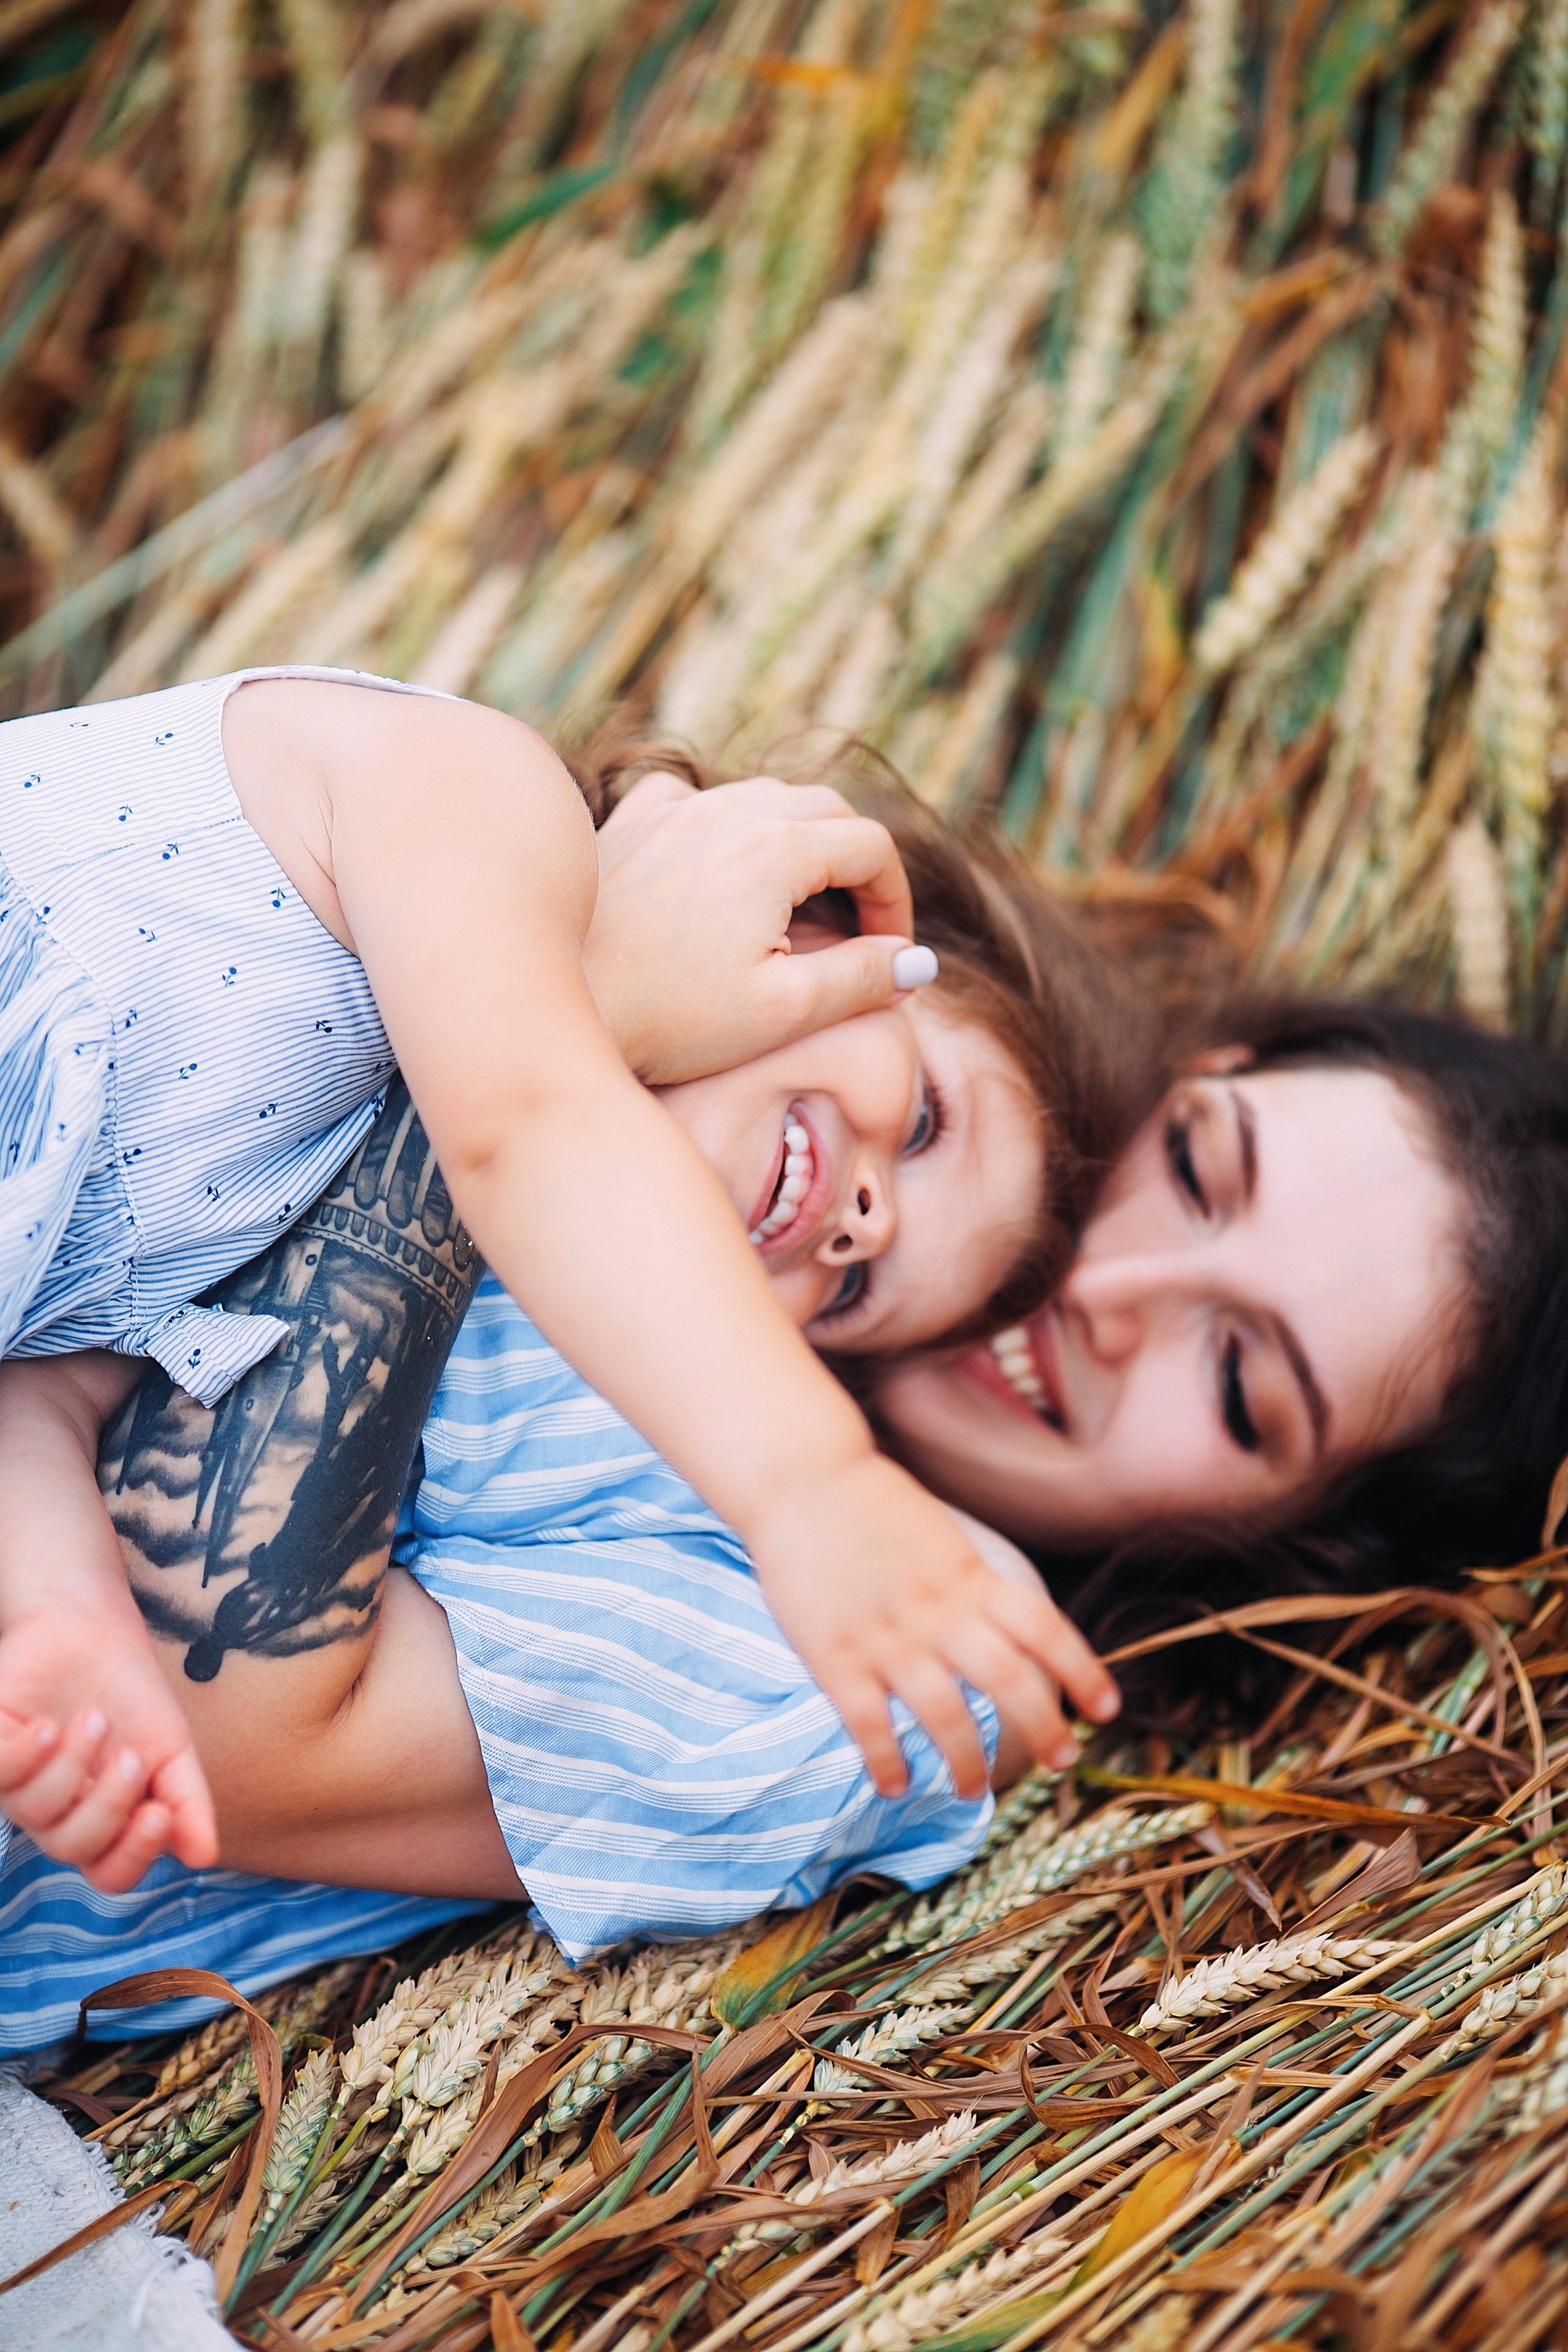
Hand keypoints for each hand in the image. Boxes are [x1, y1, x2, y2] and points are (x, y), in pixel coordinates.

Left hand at [0, 1609, 217, 1890]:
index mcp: (103, 1824)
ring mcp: (20, 1785)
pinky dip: (26, 1754)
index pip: (111, 1872)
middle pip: (72, 1847)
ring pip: (35, 1809)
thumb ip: (188, 1801)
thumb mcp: (172, 1749)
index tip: (160, 1814)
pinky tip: (49, 1726)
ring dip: (73, 1763)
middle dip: (108, 1805)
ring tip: (96, 1717)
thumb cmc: (134, 1701)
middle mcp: (56, 1815)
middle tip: (133, 1756)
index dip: (133, 1855)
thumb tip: (205, 1856)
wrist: (99, 1637)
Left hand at [585, 771, 934, 1083]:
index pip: (870, 845)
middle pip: (826, 808)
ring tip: (796, 910)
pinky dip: (727, 828)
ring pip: (764, 797)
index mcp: (774, 848)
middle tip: (856, 930)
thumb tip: (918, 963)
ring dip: (798, 842)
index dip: (896, 899)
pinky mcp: (629, 824)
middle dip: (857, 865)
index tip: (890, 953)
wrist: (552, 1006)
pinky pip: (697, 800)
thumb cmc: (667, 1019)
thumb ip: (863, 979)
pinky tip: (719, 874)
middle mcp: (725, 810)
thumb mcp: (783, 1011)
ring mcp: (672, 809)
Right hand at [744, 1454, 1119, 1798]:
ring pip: (945, 1717)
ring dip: (966, 1762)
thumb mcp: (941, 1536)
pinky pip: (871, 1726)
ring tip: (971, 1791)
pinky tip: (895, 1785)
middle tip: (1063, 1760)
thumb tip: (999, 1627)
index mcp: (969, 1577)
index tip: (1105, 1710)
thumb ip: (969, 1583)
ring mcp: (889, 1637)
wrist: (801, 1476)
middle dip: (1043, 1729)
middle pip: (1009, 1682)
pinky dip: (887, 1762)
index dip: (1083, 1672)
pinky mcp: (837, 1656)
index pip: (1044, 1629)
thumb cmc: (868, 1502)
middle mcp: (940, 1611)